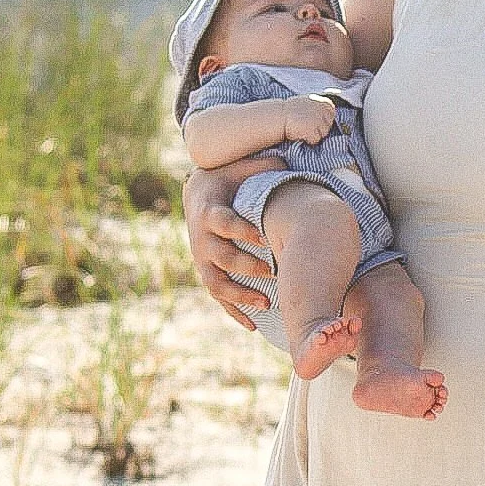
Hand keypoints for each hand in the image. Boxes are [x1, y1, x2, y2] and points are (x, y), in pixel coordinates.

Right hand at [182, 164, 274, 330]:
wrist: (199, 193)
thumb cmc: (227, 180)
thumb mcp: (240, 169)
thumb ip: (261, 166)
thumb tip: (285, 160)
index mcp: (209, 213)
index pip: (223, 224)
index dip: (241, 231)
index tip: (264, 238)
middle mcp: (202, 239)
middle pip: (220, 257)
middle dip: (245, 266)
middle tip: (271, 270)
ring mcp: (202, 259)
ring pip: (216, 282)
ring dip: (240, 295)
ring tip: (266, 302)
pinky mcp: (207, 272)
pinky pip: (218, 297)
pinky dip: (234, 312)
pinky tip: (254, 326)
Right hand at [282, 94, 336, 143]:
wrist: (279, 116)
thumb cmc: (293, 110)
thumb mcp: (311, 102)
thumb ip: (321, 107)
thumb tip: (334, 115)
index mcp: (326, 103)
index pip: (331, 117)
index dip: (320, 120)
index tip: (310, 117)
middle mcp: (325, 111)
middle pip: (328, 127)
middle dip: (318, 128)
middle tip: (305, 123)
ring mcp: (320, 121)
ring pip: (322, 135)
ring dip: (313, 134)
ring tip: (302, 127)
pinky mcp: (314, 132)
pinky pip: (315, 140)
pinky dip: (308, 139)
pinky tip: (300, 132)